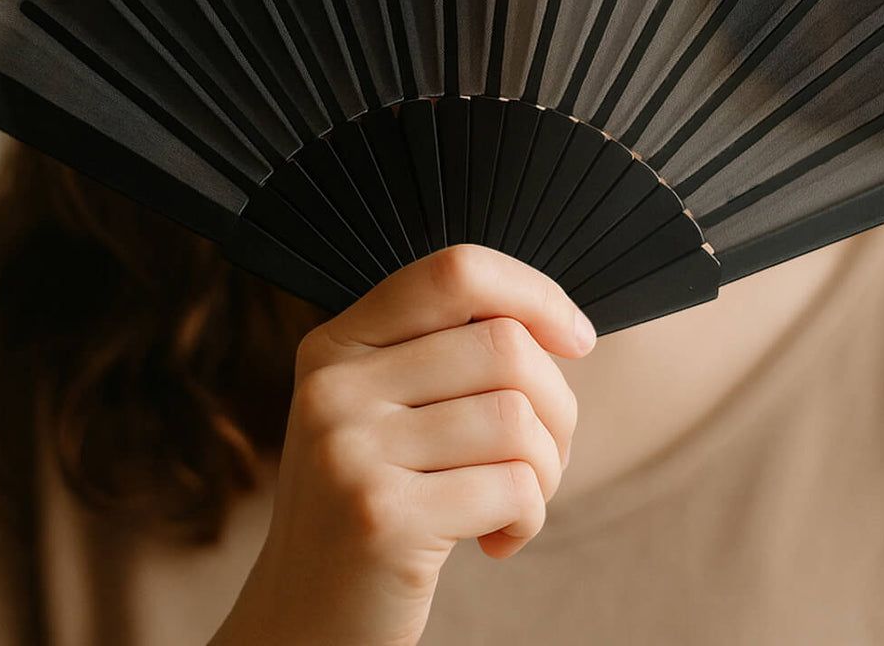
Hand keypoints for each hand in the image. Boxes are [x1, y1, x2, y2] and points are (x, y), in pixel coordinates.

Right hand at [208, 243, 596, 645]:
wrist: (307, 620)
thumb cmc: (377, 503)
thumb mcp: (385, 411)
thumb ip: (444, 353)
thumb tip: (558, 324)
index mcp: (337, 343)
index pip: (455, 271)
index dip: (534, 293)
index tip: (576, 338)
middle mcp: (333, 386)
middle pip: (505, 346)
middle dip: (557, 406)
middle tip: (541, 454)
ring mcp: (350, 450)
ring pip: (517, 418)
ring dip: (546, 468)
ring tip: (516, 499)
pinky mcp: (380, 518)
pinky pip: (513, 486)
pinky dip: (528, 516)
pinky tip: (496, 539)